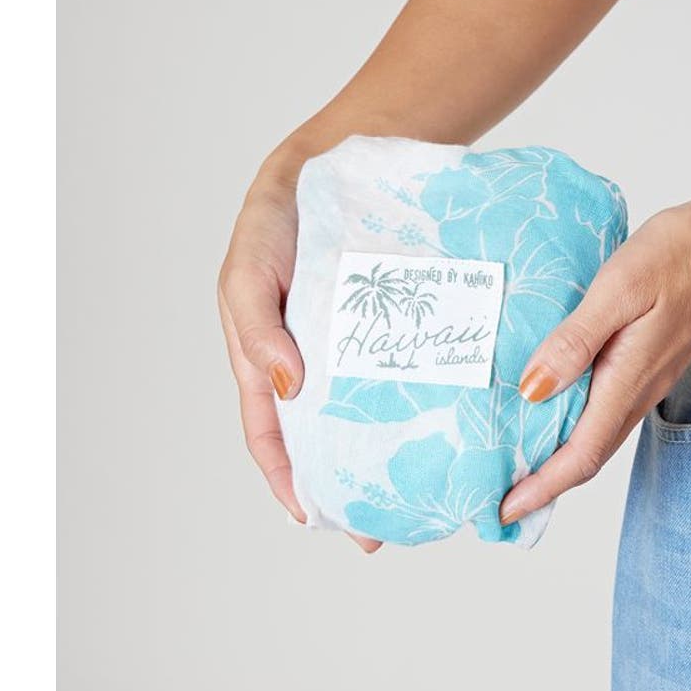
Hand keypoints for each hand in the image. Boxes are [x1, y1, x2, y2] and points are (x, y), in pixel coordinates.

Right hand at [218, 143, 381, 552]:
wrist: (330, 164)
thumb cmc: (276, 220)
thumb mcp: (250, 271)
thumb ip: (257, 328)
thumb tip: (290, 388)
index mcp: (267, 357)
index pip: (270, 434)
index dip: (288, 479)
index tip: (316, 518)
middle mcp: (312, 360)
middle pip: (323, 436)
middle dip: (345, 485)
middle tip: (379, 527)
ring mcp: (352, 346)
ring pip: (364, 411)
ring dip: (382, 453)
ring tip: (415, 488)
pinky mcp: (388, 325)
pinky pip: (399, 370)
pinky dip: (410, 401)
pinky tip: (439, 422)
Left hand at [498, 187, 690, 525]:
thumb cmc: (673, 259)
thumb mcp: (617, 292)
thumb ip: (574, 341)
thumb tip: (532, 389)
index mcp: (625, 382)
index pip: (580, 455)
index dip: (540, 488)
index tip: (503, 511)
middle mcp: (633, 393)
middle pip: (584, 457)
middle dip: (540, 486)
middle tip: (495, 499)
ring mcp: (639, 382)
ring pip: (591, 437)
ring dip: (553, 460)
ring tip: (511, 464)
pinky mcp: (639, 366)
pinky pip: (599, 411)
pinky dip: (568, 427)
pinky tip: (545, 412)